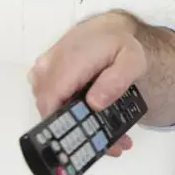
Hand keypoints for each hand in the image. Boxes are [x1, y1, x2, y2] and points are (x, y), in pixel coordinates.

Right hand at [27, 11, 144, 156]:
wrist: (107, 29)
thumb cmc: (119, 43)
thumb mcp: (131, 59)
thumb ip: (115, 80)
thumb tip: (95, 103)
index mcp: (69, 62)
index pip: (53, 102)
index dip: (66, 128)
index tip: (92, 144)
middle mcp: (48, 67)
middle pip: (52, 111)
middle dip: (81, 134)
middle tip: (115, 146)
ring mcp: (43, 73)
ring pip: (52, 111)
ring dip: (79, 127)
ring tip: (114, 137)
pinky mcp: (45, 78)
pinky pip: (52, 103)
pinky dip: (72, 116)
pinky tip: (98, 123)